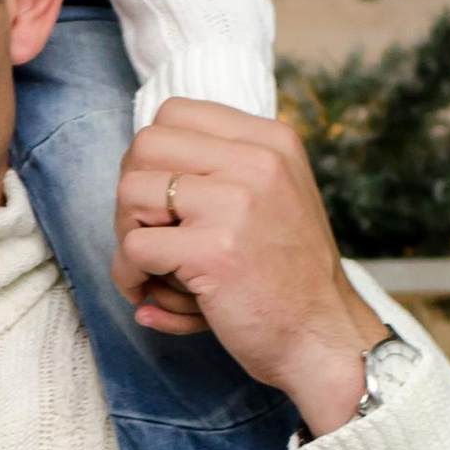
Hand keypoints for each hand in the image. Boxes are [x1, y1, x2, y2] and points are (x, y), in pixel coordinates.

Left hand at [116, 100, 388, 433]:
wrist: (323, 336)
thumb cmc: (286, 276)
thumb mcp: (274, 197)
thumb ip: (222, 169)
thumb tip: (137, 156)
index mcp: (271, 142)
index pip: (175, 112)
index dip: (151, 157)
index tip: (159, 198)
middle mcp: (258, 161)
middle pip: (145, 145)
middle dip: (130, 192)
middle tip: (146, 233)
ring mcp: (236, 203)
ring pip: (130, 191)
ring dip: (125, 234)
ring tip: (150, 267)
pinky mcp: (213, 250)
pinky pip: (133, 246)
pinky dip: (128, 274)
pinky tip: (148, 294)